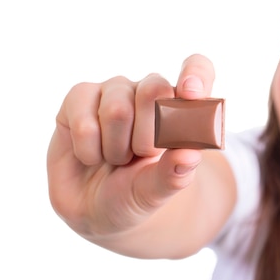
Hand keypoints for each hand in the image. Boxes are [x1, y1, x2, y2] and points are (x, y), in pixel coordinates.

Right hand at [47, 54, 215, 237]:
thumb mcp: (157, 192)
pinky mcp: (80, 97)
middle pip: (155, 88)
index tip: (192, 93)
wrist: (96, 210)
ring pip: (117, 110)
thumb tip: (190, 156)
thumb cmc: (136, 193)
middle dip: (148, 136)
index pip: (199, 70)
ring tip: (117, 159)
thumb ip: (173, 174)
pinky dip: (89, 150)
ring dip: (116, 149)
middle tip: (142, 156)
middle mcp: (150, 92)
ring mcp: (115, 91)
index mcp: (182, 107)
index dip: (196, 74)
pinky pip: (85, 121)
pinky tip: (91, 156)